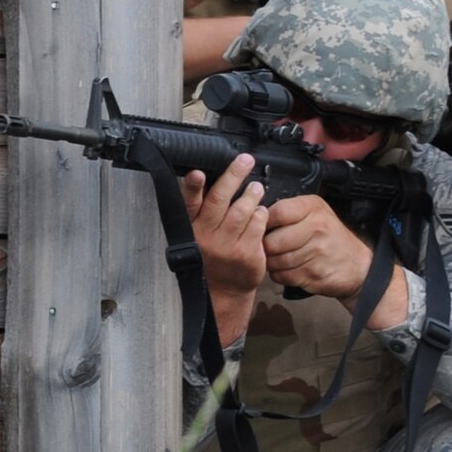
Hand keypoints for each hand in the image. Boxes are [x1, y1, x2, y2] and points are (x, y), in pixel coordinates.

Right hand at [183, 156, 267, 344]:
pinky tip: (260, 212)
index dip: (193, 187)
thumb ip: (203, 210)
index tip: (197, 173)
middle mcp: (207, 236)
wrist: (224, 291)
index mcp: (193, 227)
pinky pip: (258, 224)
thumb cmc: (212, 255)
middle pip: (221, 199)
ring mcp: (227, 245)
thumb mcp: (199, 234)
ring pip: (243, 210)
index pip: (190, 203)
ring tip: (256, 187)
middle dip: (234, 175)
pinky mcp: (246, 253)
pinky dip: (261, 214)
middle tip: (245, 160)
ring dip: (252, 194)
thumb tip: (211, 177)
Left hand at [264, 196, 409, 327]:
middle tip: (269, 248)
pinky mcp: (313, 273)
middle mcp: (316, 227)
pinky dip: (280, 275)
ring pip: (274, 261)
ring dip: (271, 263)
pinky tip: (289, 269)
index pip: (276, 213)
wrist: (357, 265)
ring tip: (280, 259)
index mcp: (313, 208)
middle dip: (265, 248)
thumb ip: (288, 212)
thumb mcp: (314, 214)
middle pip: (271, 241)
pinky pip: (281, 276)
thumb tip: (254, 215)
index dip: (263, 223)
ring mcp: (316, 252)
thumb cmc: (329, 237)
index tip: (263, 228)